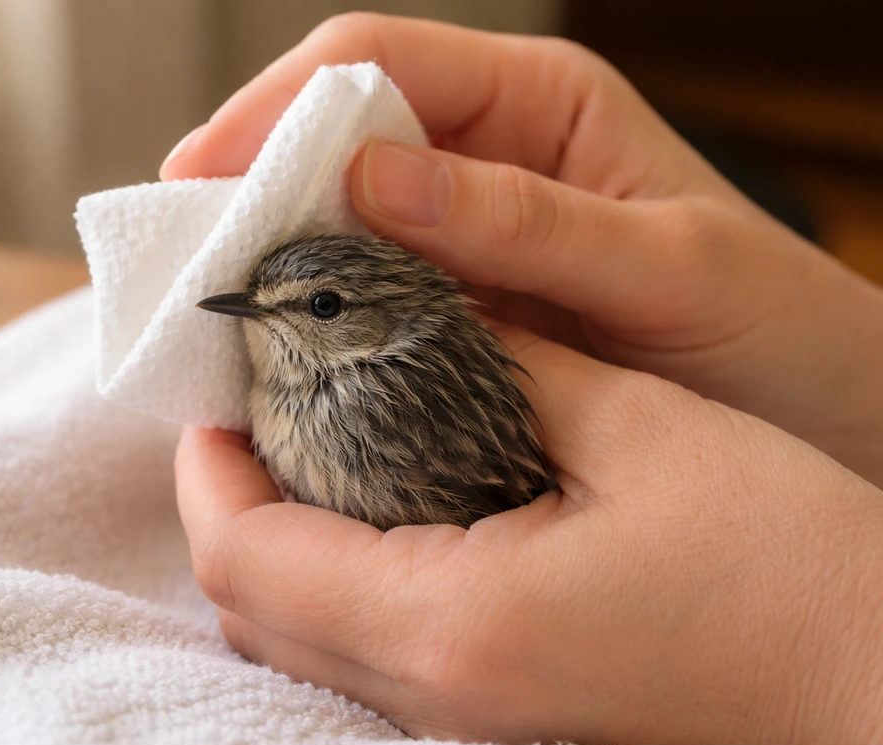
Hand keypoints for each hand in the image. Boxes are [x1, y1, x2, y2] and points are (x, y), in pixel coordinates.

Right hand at [161, 13, 882, 486]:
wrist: (816, 421)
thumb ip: (529, 220)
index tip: (201, 173)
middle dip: (252, 186)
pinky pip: (366, 298)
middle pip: (334, 140)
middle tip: (187, 256)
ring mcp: (465, 241)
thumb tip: (374, 180)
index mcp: (538, 106)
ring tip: (213, 311)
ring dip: (273, 259)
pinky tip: (282, 357)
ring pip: (337, 225)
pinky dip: (317, 320)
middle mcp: (487, 162)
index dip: (273, 108)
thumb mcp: (669, 265)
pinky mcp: (459, 314)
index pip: (373, 64)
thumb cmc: (771, 331)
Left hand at [175, 323, 882, 744]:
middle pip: (251, 610)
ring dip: (274, 545)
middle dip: (229, 504)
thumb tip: (423, 315)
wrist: (868, 681)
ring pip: (295, 643)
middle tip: (256, 411)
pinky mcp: (494, 720)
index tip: (222, 394)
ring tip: (302, 452)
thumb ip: (507, 366)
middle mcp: (438, 690)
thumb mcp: (641, 429)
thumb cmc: (787, 561)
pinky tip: (372, 515)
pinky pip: (358, 660)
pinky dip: (329, 586)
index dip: (209, 470)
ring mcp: (462, 721)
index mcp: (456, 621)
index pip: (249, 557)